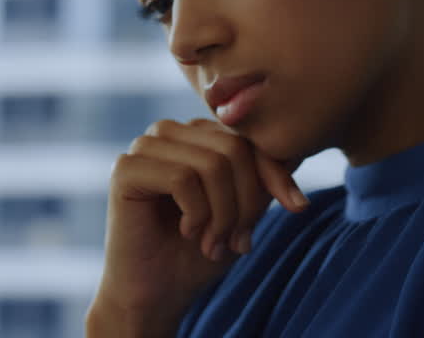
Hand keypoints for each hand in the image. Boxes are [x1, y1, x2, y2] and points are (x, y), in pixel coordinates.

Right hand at [85, 118, 308, 336]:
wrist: (157, 293)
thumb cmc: (199, 252)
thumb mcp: (246, 209)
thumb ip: (265, 178)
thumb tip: (297, 151)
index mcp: (198, 133)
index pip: (250, 139)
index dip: (276, 174)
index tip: (297, 207)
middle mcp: (171, 131)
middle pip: (234, 148)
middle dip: (247, 201)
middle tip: (238, 240)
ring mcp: (145, 146)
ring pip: (212, 164)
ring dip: (223, 214)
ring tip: (214, 243)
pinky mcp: (126, 168)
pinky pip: (183, 178)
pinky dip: (197, 214)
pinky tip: (188, 233)